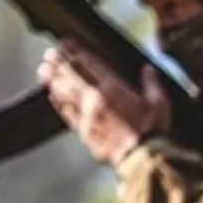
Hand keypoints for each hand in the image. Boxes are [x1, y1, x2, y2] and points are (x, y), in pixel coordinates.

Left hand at [37, 42, 170, 164]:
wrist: (142, 159)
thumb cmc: (153, 131)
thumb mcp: (159, 103)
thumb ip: (151, 83)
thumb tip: (147, 68)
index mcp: (113, 88)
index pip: (88, 63)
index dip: (75, 51)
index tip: (67, 43)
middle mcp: (95, 98)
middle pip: (70, 75)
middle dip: (58, 62)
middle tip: (49, 53)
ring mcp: (86, 115)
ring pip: (63, 92)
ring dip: (52, 79)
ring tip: (43, 69)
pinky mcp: (83, 130)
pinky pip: (65, 112)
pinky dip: (57, 101)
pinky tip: (51, 95)